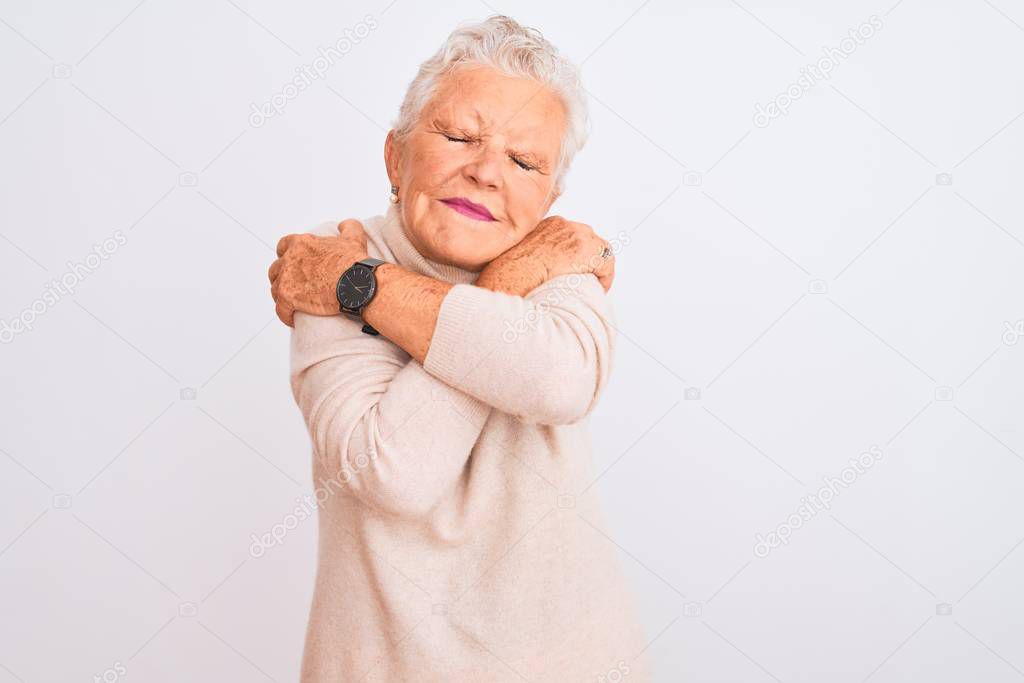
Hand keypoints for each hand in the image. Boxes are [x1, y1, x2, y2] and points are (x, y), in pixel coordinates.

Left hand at [268, 219, 367, 326]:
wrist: (356, 283)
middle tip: (295, 286)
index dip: (287, 255)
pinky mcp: (288, 298)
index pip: (283, 246)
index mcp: (301, 244)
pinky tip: (293, 319)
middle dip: (282, 277)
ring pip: (275, 290)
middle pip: (276, 269)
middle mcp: (289, 259)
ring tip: (294, 305)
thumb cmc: (354, 262)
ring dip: (283, 297)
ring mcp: (286, 279)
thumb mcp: (353, 238)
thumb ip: (348, 227)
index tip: (294, 264)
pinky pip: (280, 310)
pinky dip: (286, 315)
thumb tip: (344, 224)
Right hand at [477, 215, 614, 294]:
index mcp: (549, 225)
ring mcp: (578, 236)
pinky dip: (606, 277)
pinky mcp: (588, 252)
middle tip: (586, 274)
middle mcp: (565, 226)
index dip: (576, 252)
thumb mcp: (519, 254)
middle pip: (589, 237)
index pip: (572, 234)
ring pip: (600, 249)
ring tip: (594, 283)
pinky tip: (600, 289)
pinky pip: (606, 264)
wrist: (513, 274)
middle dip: (589, 256)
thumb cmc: (509, 271)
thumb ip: (532, 253)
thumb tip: (534, 265)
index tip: (572, 266)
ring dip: (598, 266)